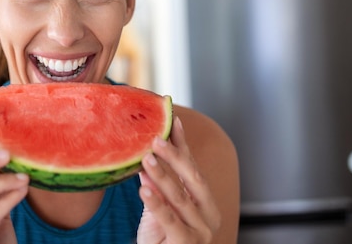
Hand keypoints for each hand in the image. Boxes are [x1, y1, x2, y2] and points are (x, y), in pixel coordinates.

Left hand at [137, 117, 220, 243]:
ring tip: (146, 158)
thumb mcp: (160, 209)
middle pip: (192, 178)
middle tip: (156, 138)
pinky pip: (169, 219)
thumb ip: (158, 187)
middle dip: (174, 156)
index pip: (192, 168)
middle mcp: (208, 214)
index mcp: (205, 203)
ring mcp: (201, 231)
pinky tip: (143, 189)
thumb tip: (147, 159)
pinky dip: (156, 203)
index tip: (173, 121)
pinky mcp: (187, 243)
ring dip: (162, 175)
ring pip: (180, 197)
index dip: (183, 144)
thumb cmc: (163, 241)